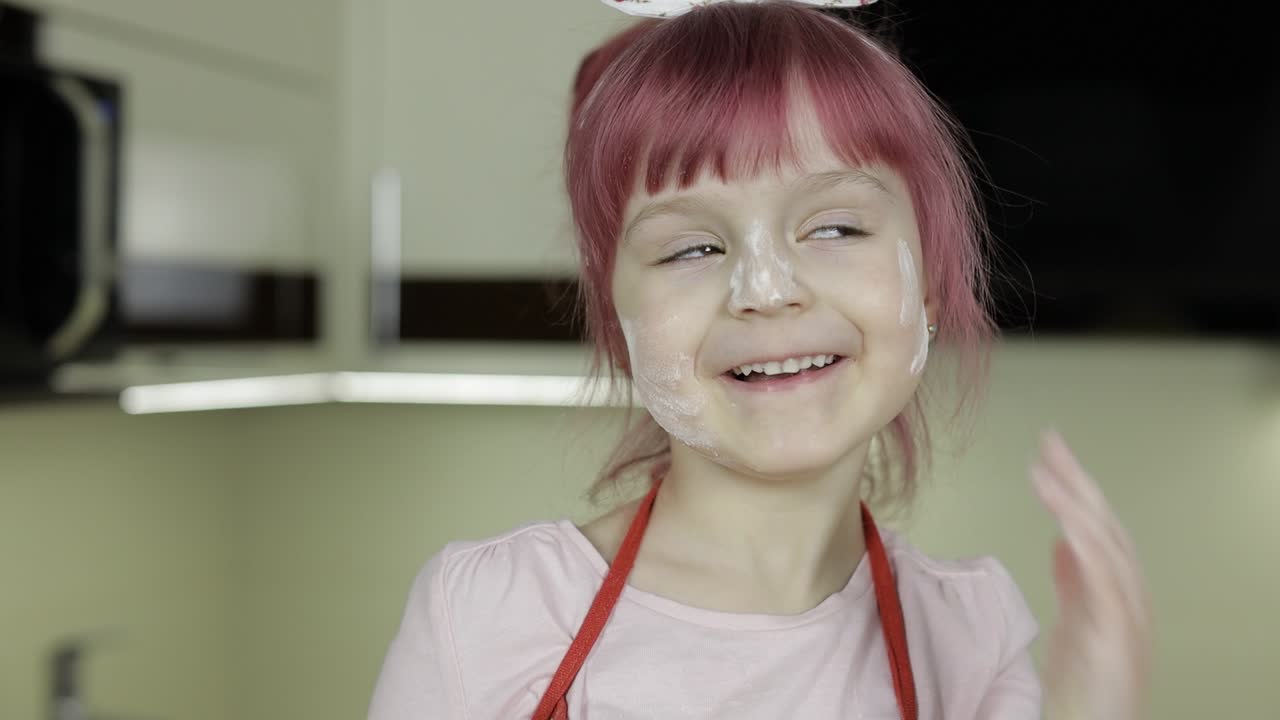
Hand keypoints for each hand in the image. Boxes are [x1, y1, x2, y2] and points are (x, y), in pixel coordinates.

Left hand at [1031, 429, 1151, 719]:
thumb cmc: (1086, 689)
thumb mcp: (1074, 624)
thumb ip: (1072, 581)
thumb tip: (1062, 540)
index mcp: (1115, 591)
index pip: (1096, 525)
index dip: (1075, 487)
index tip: (1048, 454)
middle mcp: (1128, 598)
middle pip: (1105, 525)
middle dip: (1077, 480)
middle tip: (1048, 441)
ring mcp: (1127, 616)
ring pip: (1107, 545)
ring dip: (1074, 504)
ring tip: (1043, 472)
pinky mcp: (1117, 637)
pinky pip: (1105, 583)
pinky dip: (1087, 547)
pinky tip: (1064, 522)